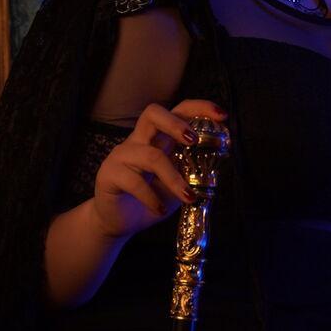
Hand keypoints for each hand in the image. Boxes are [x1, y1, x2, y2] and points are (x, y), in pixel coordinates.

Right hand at [85, 99, 227, 239]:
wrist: (117, 222)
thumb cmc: (150, 200)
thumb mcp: (177, 187)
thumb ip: (192, 175)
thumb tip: (217, 168)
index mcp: (157, 138)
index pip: (177, 112)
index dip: (199, 108)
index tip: (222, 115)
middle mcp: (139, 141)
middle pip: (153, 114)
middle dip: (176, 123)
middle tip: (193, 140)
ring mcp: (122, 156)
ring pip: (151, 156)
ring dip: (174, 178)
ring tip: (188, 197)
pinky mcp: (109, 174)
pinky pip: (134, 181)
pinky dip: (151, 197)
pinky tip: (159, 209)